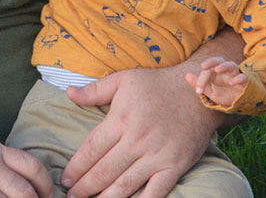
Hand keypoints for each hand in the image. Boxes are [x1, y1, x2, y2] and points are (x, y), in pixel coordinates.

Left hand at [62, 65, 220, 197]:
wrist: (199, 92)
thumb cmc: (158, 85)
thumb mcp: (124, 80)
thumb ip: (95, 90)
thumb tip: (69, 93)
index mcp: (121, 119)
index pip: (91, 150)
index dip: (76, 168)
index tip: (66, 179)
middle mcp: (137, 140)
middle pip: (103, 171)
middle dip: (84, 187)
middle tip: (72, 196)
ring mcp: (157, 155)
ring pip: (124, 186)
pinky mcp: (175, 166)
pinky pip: (155, 192)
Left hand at [185, 56, 246, 107]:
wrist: (239, 101)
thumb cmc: (223, 93)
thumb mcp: (210, 91)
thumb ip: (199, 83)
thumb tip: (186, 75)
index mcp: (215, 72)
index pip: (207, 72)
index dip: (201, 80)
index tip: (198, 91)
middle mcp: (225, 71)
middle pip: (219, 61)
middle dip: (211, 62)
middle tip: (203, 66)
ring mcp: (235, 74)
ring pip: (231, 65)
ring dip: (224, 66)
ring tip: (217, 69)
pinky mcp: (244, 81)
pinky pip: (243, 77)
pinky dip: (238, 78)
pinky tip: (232, 82)